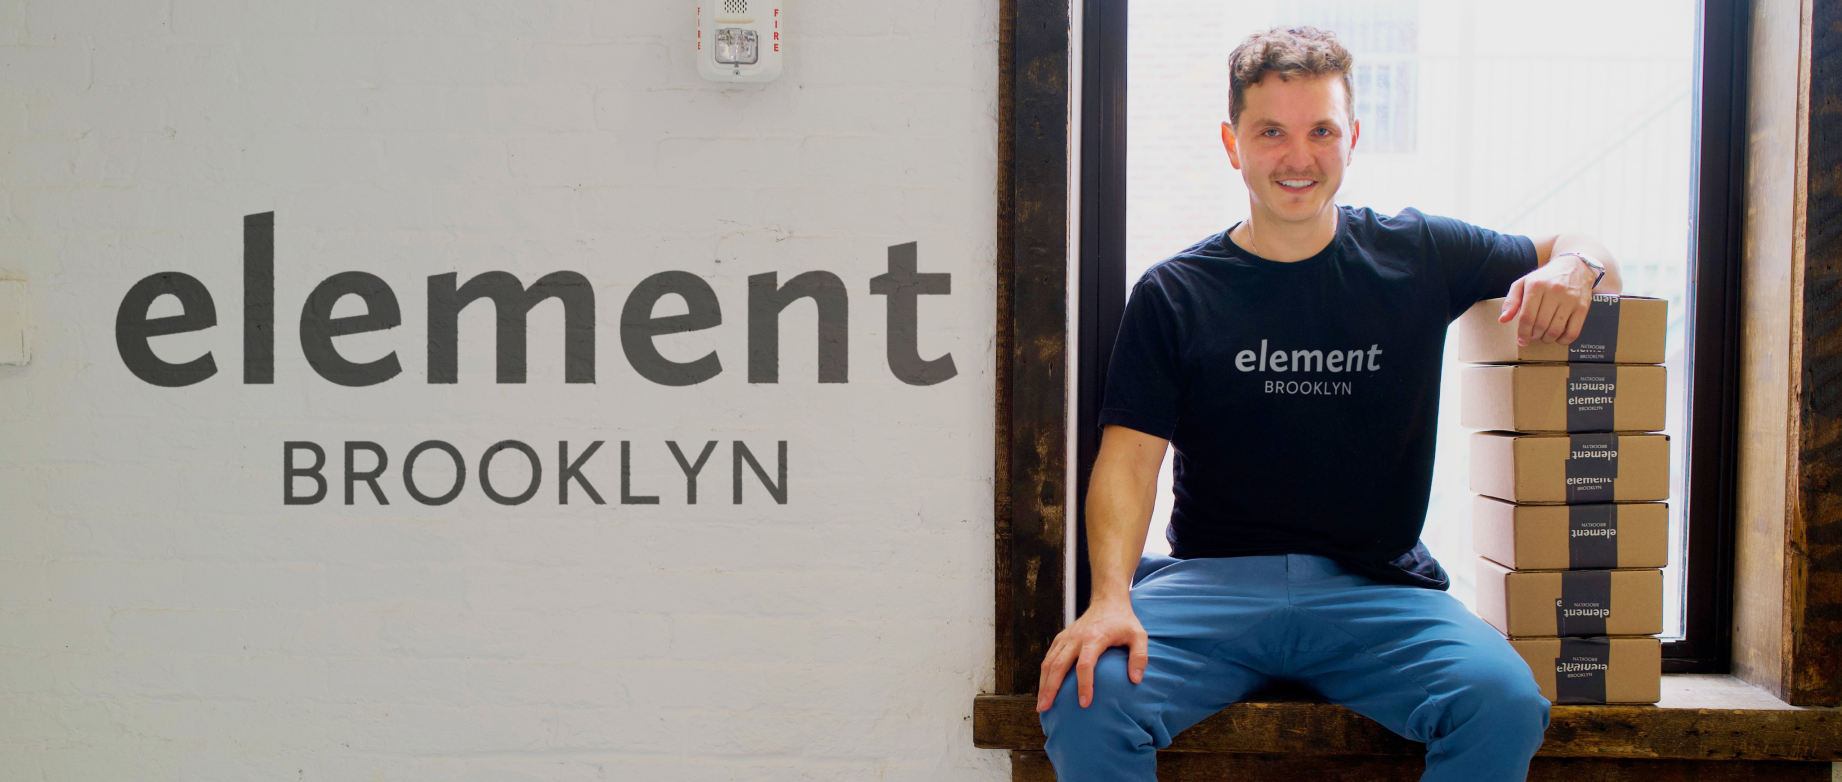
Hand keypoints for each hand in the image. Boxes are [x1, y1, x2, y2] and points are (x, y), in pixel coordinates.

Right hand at [1035, 596, 1148, 711]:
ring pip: (1049, 662)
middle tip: (1045, 709)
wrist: (1107, 600)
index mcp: (1095, 638)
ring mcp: (1066, 638)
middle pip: (1058, 666)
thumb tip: (1135, 680)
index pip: (1085, 665)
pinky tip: (1043, 688)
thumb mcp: (1138, 635)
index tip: (1084, 703)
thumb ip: (1140, 657)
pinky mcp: (1061, 638)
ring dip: (1043, 684)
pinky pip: (1049, 656)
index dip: (1084, 684)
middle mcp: (1076, 638)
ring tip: (1040, 705)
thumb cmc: (1124, 621)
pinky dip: (1044, 673)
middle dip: (1050, 688)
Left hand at [1498, 254, 1596, 345]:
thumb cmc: (1545, 278)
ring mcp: (1571, 299)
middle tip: (1533, 335)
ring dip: (1547, 339)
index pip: (1527, 316)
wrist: (1574, 266)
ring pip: (1556, 330)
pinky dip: (1563, 340)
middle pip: (1540, 325)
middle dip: (1534, 335)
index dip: (1523, 332)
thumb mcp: (1524, 283)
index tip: (1521, 340)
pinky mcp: (1583, 306)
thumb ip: (1511, 301)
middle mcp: (1555, 291)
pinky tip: (1558, 337)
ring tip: (1544, 336)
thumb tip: (1503, 319)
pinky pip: (1573, 332)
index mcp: (1537, 285)